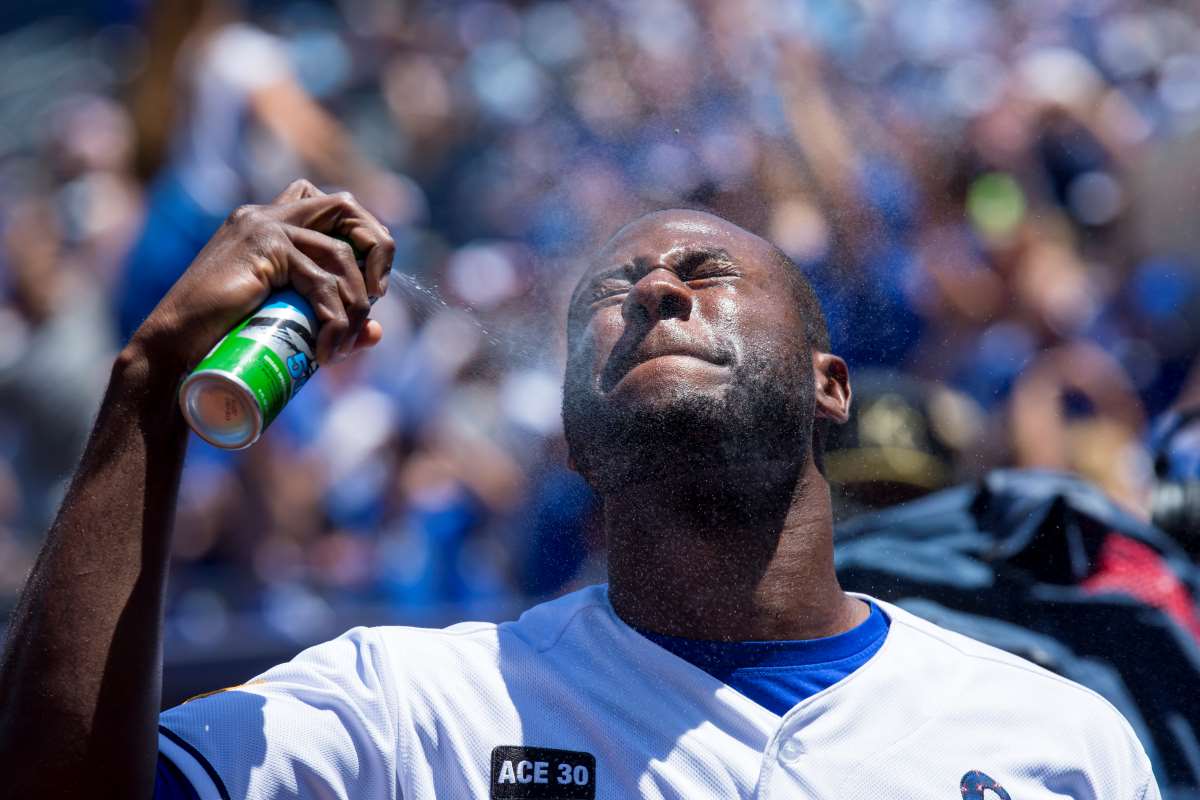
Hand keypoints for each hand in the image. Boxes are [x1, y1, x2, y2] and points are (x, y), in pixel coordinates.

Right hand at [127, 179, 393, 375]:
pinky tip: (328, 350)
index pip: (333, 207)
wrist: (174, 349)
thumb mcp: (288, 321)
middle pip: (345, 206)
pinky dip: (335, 320)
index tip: (372, 286)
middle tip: (375, 299)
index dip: (364, 238)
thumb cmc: (224, 340)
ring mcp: (262, 227)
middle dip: (376, 248)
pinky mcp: (263, 249)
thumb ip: (330, 318)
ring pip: (340, 253)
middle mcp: (266, 215)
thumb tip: (377, 332)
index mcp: (269, 224)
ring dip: (355, 304)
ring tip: (343, 344)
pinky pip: (320, 281)